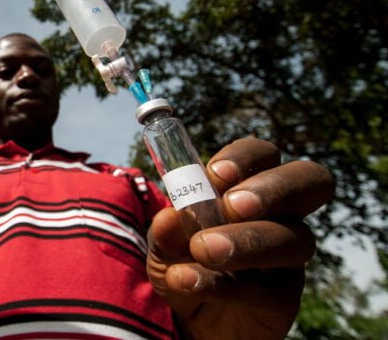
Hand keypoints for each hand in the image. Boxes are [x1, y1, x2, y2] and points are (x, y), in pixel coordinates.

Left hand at [146, 138, 333, 338]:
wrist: (191, 319)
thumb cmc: (183, 263)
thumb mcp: (163, 245)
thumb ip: (166, 230)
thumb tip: (169, 216)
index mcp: (250, 185)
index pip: (263, 154)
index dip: (245, 157)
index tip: (214, 172)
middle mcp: (280, 213)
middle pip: (310, 180)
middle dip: (274, 187)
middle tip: (232, 205)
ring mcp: (287, 254)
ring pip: (294, 237)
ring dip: (246, 241)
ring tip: (202, 249)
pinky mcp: (284, 295)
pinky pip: (266, 286)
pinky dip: (221, 283)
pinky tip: (187, 280)